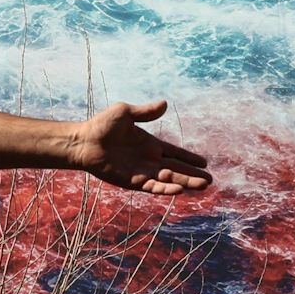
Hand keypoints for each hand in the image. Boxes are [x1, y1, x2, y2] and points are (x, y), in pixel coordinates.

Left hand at [67, 100, 210, 194]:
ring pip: (168, 180)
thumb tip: (165, 104)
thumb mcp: (126, 112)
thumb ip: (146, 112)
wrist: (84, 141)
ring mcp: (141, 171)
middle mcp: (149, 159)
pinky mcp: (132, 181)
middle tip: (210, 181)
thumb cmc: (102, 125)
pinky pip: (152, 186)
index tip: (204, 163)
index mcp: (150, 143)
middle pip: (176, 169)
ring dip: (185, 183)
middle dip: (193, 175)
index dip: (189, 158)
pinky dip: (165, 189)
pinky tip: (179, 189)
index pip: (175, 152)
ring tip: (202, 186)